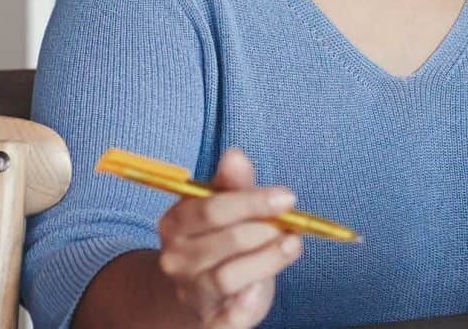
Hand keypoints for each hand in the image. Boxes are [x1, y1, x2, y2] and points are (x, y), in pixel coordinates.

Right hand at [154, 147, 303, 327]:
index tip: (288, 198)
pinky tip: (257, 294)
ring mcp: (190, 292)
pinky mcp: (208, 321)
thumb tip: (235, 154)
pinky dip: (241, 309)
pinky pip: (224, 319)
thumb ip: (232, 185)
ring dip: (268, 260)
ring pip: (229, 277)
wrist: (195, 294)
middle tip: (290, 227)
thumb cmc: (217, 243)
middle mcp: (176, 259)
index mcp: (175, 224)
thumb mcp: (223, 211)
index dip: (253, 201)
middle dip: (266, 230)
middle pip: (227, 241)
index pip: (211, 209)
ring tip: (292, 246)